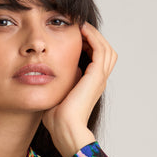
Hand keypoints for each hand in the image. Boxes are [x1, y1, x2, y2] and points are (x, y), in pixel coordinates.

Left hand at [42, 23, 117, 156]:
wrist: (64, 130)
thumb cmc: (57, 121)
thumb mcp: (56, 97)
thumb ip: (57, 85)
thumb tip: (51, 75)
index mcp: (91, 86)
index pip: (96, 60)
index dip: (88, 46)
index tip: (73, 37)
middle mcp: (98, 81)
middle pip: (105, 52)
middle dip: (93, 38)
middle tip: (78, 27)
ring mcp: (98, 79)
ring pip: (106, 48)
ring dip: (94, 35)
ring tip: (81, 26)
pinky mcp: (95, 77)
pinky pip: (100, 50)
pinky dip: (93, 37)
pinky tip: (81, 30)